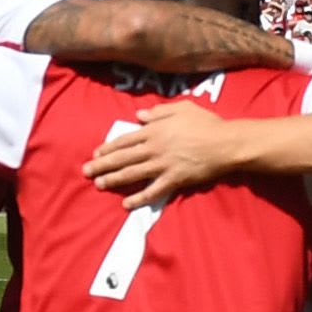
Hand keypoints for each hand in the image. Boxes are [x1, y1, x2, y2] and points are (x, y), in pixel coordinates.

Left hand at [84, 97, 239, 200]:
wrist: (225, 144)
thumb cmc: (206, 123)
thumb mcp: (182, 108)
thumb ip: (158, 112)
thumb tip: (138, 116)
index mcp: (154, 130)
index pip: (125, 139)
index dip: (108, 147)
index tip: (96, 153)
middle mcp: (154, 148)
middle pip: (123, 157)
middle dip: (103, 165)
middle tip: (86, 171)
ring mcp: (162, 165)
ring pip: (132, 174)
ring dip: (113, 180)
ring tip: (98, 185)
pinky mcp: (173, 180)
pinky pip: (152, 191)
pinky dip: (138, 198)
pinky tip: (125, 204)